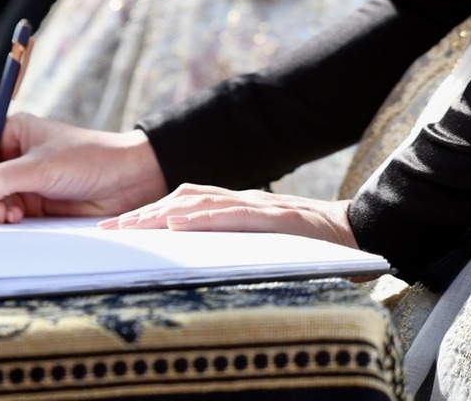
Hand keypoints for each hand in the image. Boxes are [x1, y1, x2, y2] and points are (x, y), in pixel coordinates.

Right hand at [0, 115, 167, 223]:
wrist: (128, 181)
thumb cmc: (91, 159)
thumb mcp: (43, 167)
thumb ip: (2, 180)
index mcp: (12, 131)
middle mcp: (13, 154)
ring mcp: (22, 180)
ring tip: (10, 217)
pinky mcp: (33, 202)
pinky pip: (5, 212)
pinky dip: (5, 220)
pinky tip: (19, 220)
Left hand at [100, 185, 357, 248]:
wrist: (361, 232)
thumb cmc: (313, 247)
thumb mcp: (265, 246)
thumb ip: (235, 247)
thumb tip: (196, 269)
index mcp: (236, 209)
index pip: (184, 205)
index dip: (149, 214)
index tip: (116, 229)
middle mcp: (242, 201)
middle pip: (182, 200)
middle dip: (143, 214)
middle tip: (109, 230)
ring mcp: (258, 207)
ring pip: (201, 203)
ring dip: (162, 214)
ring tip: (133, 226)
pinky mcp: (276, 218)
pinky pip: (234, 214)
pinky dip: (204, 218)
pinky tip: (180, 224)